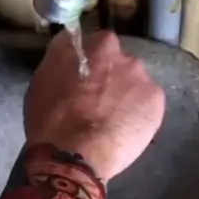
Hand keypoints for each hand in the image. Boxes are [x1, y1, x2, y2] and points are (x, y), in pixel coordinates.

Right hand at [24, 31, 164, 182]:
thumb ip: (61, 60)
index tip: (80, 79)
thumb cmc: (51, 119)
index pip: (91, 45)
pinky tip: (125, 130)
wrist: (75, 155)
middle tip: (95, 102)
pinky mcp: (156, 100)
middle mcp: (120, 53)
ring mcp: (141, 76)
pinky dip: (139, 113)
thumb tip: (70, 54)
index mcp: (92, 44)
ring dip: (126, 95)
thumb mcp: (43, 80)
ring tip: (112, 120)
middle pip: (117, 62)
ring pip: (134, 83)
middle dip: (109, 77)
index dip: (85, 64)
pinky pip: (147, 104)